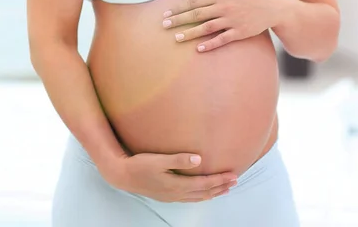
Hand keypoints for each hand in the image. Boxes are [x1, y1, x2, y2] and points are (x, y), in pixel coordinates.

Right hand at [103, 151, 237, 202]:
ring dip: (213, 193)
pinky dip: (201, 195)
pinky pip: (190, 198)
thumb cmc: (140, 165)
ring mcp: (171, 197)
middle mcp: (176, 194)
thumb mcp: (159, 160)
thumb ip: (179, 159)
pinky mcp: (167, 196)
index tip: (233, 175)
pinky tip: (203, 193)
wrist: (123, 176)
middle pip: (204, 192)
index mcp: (176, 185)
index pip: (204, 184)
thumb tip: (199, 159)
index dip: (219, 180)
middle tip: (235, 181)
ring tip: (224, 189)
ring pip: (198, 197)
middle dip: (220, 187)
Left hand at [162, 0, 282, 52]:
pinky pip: (222, 39)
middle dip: (179, 20)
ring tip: (176, 38)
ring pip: (207, 27)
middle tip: (164, 25)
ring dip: (190, 33)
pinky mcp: (240, 32)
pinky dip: (210, 44)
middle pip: (197, 14)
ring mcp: (232, 20)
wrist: (272, 6)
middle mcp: (224, 6)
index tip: (166, 13)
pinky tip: (199, 49)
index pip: (194, 1)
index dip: (179, 7)